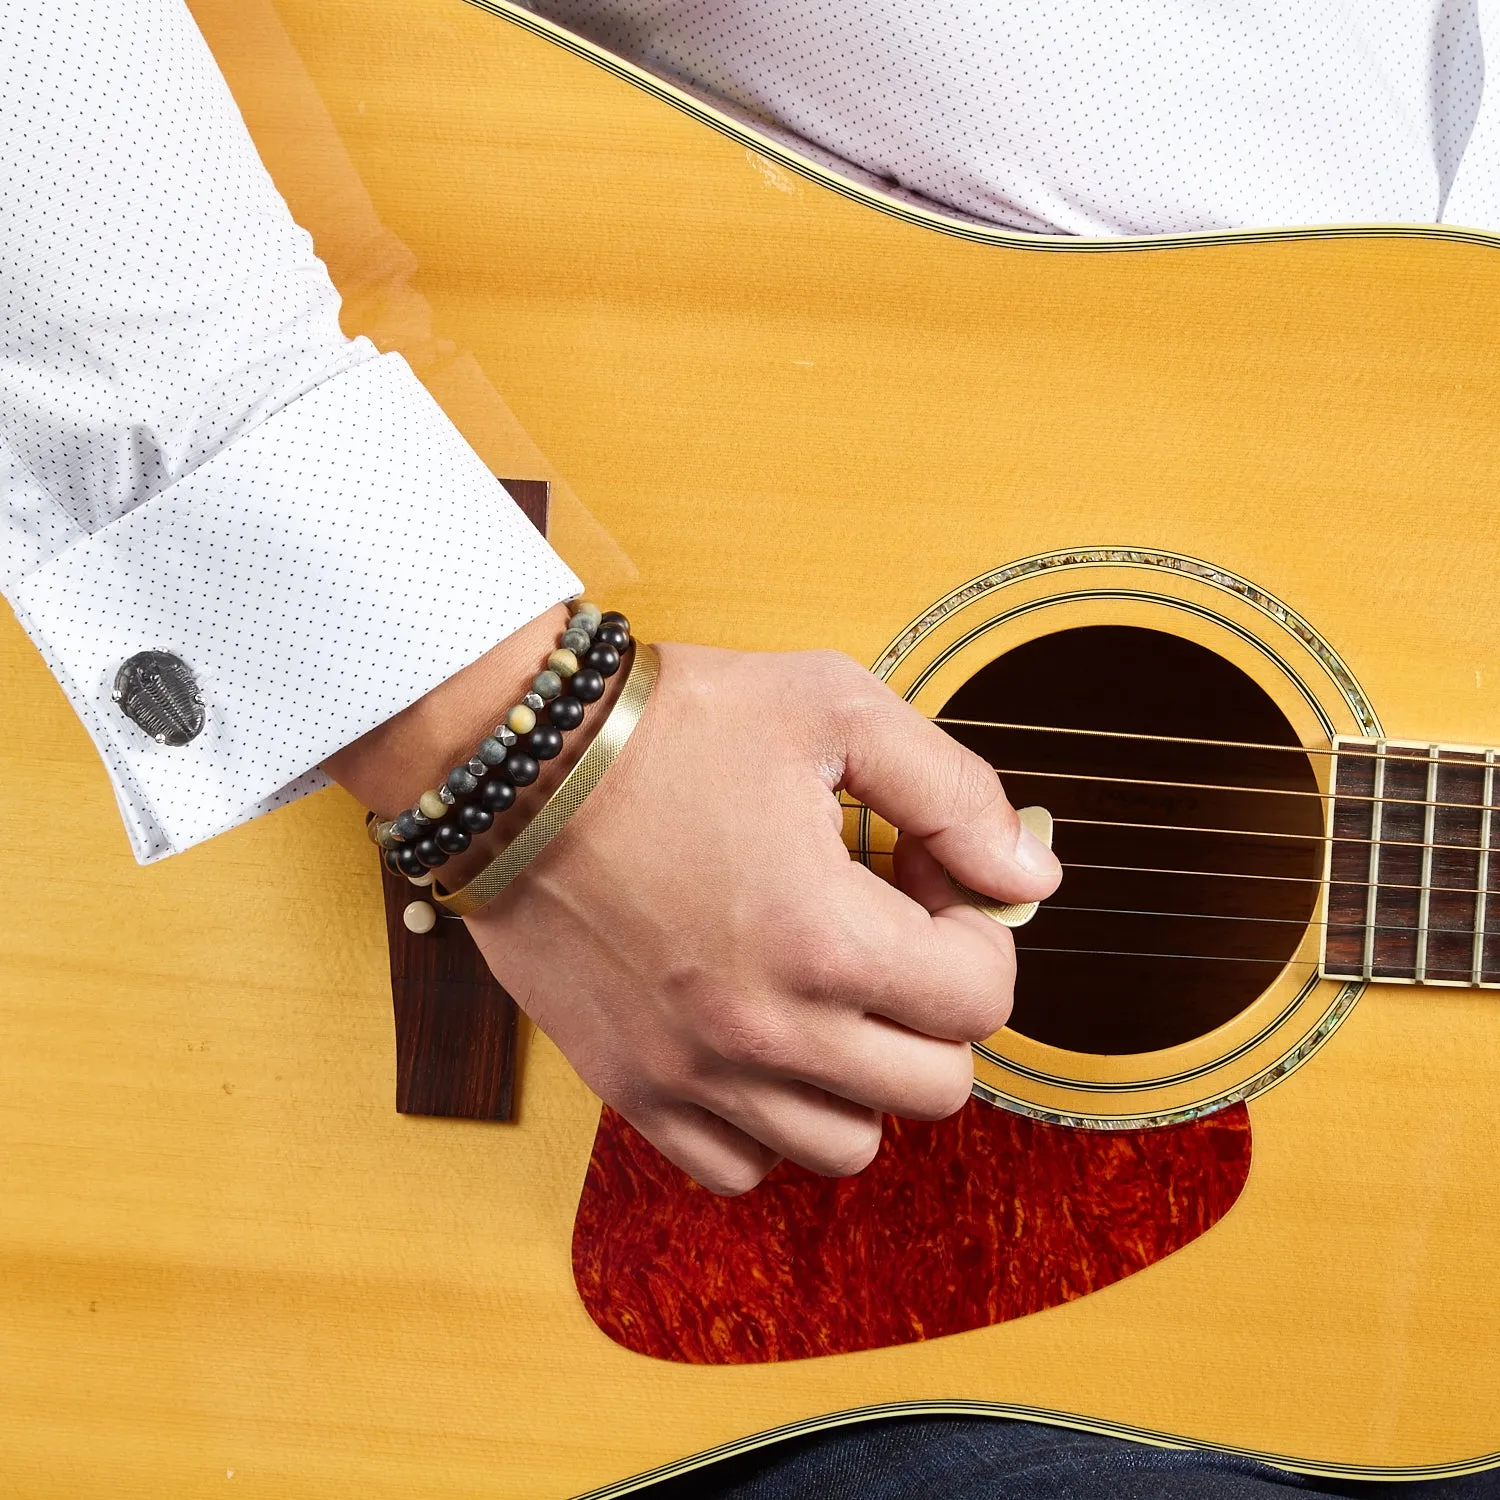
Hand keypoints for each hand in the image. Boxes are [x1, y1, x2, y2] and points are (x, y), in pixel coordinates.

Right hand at [463, 643, 1059, 1194]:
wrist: (515, 761)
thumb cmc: (669, 725)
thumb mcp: (833, 709)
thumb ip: (953, 791)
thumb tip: (1031, 877)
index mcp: (828, 935)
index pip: (983, 997)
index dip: (978, 933)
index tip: (927, 883)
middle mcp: (767, 1026)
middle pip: (934, 1087)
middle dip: (937, 1010)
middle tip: (890, 939)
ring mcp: (696, 1070)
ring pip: (845, 1146)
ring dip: (864, 1077)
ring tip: (828, 996)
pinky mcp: (634, 1087)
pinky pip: (738, 1168)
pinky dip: (770, 1125)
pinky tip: (761, 1045)